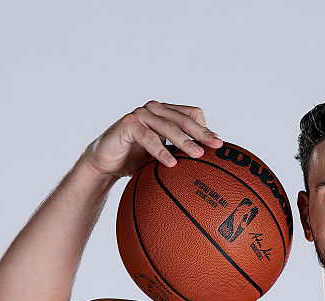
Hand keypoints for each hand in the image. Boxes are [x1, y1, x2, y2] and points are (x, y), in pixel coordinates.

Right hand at [80, 100, 222, 179]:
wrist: (105, 163)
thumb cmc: (135, 160)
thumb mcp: (162, 156)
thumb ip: (180, 153)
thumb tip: (208, 168)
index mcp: (165, 113)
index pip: (191, 114)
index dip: (205, 128)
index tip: (218, 144)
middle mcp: (154, 109)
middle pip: (183, 119)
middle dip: (201, 133)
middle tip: (216, 146)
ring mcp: (141, 114)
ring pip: (168, 127)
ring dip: (184, 141)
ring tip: (198, 155)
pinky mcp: (128, 123)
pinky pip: (148, 137)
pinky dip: (160, 151)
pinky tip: (171, 163)